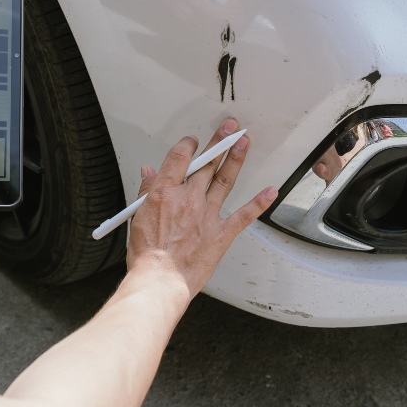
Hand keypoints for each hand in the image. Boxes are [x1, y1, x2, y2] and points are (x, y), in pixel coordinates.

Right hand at [126, 118, 276, 299]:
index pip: (179, 158)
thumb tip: (148, 172)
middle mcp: (188, 199)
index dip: (188, 144)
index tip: (193, 140)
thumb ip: (145, 191)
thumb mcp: (137, 217)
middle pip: (206, 164)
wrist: (160, 279)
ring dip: (235, 159)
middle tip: (229, 127)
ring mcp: (207, 215)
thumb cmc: (147, 255)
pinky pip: (244, 215)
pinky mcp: (221, 233)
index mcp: (164, 192)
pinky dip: (259, 202)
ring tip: (243, 142)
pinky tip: (270, 191)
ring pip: (224, 180)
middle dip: (218, 142)